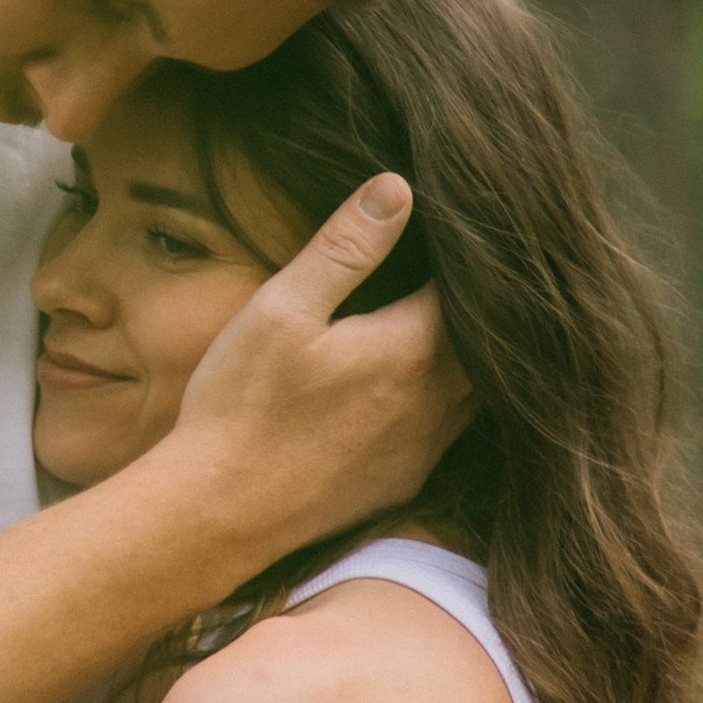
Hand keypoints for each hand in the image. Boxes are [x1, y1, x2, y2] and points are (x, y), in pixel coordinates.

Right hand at [173, 176, 472, 562]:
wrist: (216, 516)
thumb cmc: (242, 406)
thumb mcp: (283, 309)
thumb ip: (346, 247)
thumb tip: (399, 186)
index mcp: (413, 351)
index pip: (471, 290)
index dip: (469, 254)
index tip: (461, 223)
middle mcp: (435, 404)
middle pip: (486, 342)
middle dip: (475, 303)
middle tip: (455, 265)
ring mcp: (423, 450)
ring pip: (476, 388)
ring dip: (465, 352)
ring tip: (440, 314)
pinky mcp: (404, 481)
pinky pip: (449, 427)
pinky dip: (446, 395)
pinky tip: (413, 379)